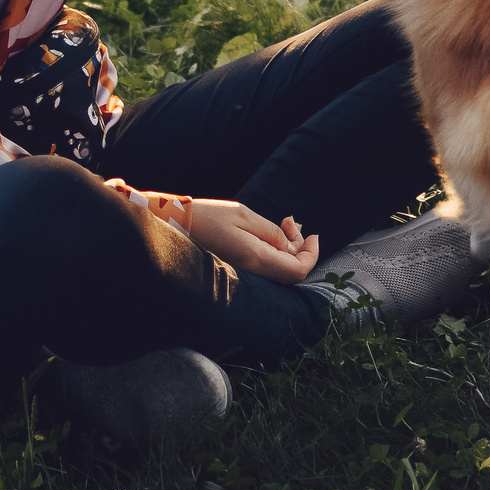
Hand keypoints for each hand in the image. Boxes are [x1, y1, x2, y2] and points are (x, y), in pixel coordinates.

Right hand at [183, 198, 320, 283]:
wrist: (174, 225)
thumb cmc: (208, 217)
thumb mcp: (245, 217)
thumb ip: (273, 233)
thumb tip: (292, 246)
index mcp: (256, 259)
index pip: (298, 270)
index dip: (312, 255)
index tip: (314, 235)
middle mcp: (252, 272)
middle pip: (291, 271)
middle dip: (301, 246)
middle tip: (291, 220)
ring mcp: (245, 272)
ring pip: (280, 268)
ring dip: (289, 246)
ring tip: (284, 221)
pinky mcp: (239, 268)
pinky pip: (266, 265)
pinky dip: (276, 249)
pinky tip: (272, 231)